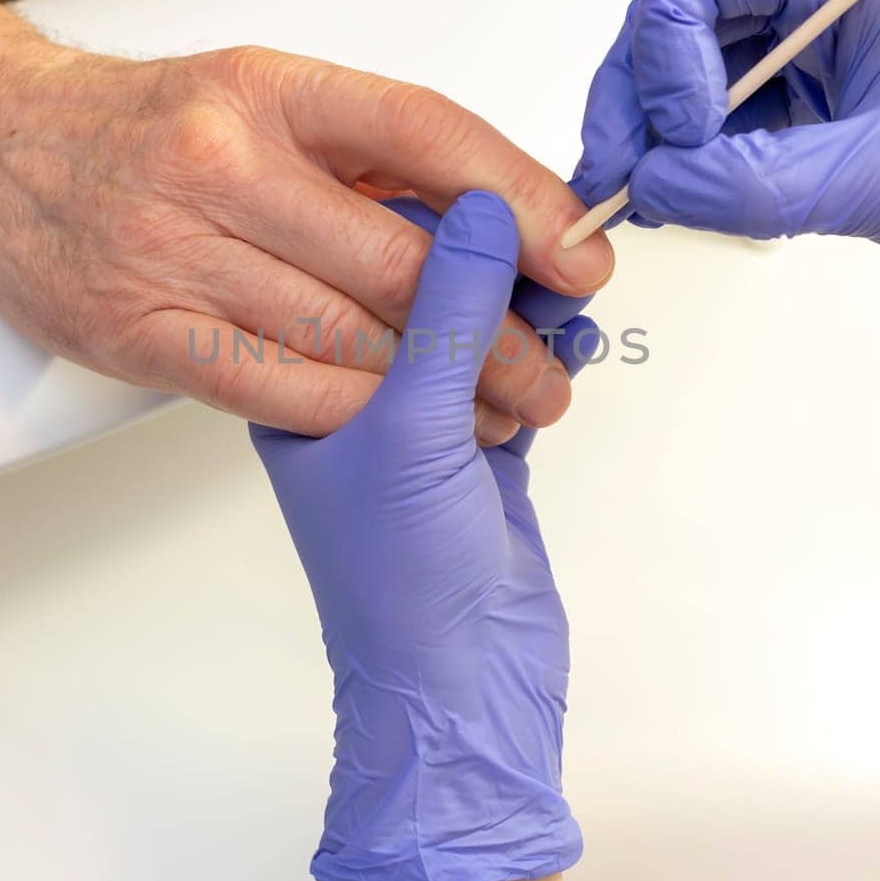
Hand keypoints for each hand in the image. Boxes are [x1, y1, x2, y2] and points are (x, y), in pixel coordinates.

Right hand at [0, 0, 611, 438]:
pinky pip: (283, 388)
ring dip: (448, 385)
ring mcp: (177, 251)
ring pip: (349, 336)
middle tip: (559, 362)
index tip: (582, 255)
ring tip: (511, 407)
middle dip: (501, 327)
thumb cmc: (149, 131)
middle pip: (400, 259)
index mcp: (271, 89)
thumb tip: (503, 210)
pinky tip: (421, 424)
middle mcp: (224, 163)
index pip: (427, 134)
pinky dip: (366, 412)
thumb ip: (372, 155)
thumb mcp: (263, 101)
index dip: (521, 200)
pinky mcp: (144, 331)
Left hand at [252, 190, 595, 880]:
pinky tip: (575, 343)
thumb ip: (449, 312)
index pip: (359, 265)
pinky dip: (550, 350)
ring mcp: (422, 417)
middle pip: (429, 286)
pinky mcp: (478, 444)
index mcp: (304, 380)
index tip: (502, 192)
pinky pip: (516, 366)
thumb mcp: (414, 427)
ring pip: (481, 322)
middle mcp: (357, 390)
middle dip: (494, 262)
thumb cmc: (402, 579)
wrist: (460, 688)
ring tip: (569, 306)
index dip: (433, 221)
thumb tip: (483, 206)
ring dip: (530, 310)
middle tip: (559, 241)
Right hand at [574, 0, 879, 256]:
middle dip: (639, 98)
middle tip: (620, 175)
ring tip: (640, 195)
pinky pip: (710, 103)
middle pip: (673, 15)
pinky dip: (683, 151)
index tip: (683, 129)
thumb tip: (656, 187)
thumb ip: (759, 185)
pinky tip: (676, 192)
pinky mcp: (793, 78)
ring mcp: (798, 29)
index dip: (666, 49)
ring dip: (652, 130)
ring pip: (680, 62)